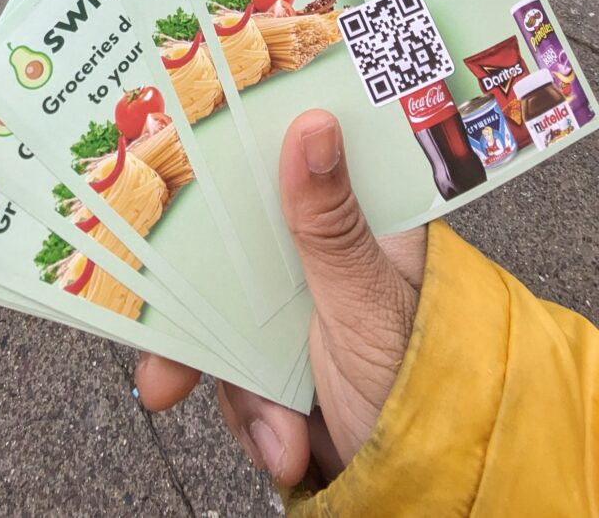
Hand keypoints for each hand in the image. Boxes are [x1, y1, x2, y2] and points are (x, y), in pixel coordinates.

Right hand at [135, 111, 426, 488]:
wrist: (437, 491)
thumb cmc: (432, 382)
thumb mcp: (369, 299)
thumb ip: (331, 222)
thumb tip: (312, 124)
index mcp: (362, 217)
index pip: (288, 163)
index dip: (227, 167)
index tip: (168, 181)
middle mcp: (328, 254)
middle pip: (237, 247)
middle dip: (202, 313)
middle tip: (168, 366)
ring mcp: (305, 309)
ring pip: (229, 317)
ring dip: (240, 388)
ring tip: (280, 436)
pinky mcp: (290, 360)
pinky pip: (240, 370)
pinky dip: (253, 415)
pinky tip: (283, 447)